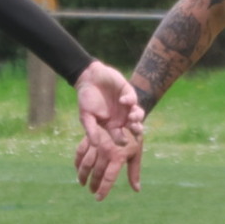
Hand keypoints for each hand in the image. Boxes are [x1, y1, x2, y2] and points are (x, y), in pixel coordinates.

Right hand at [73, 60, 143, 199]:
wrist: (88, 78)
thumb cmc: (86, 99)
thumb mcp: (86, 116)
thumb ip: (91, 130)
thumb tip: (94, 145)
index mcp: (112, 126)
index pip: (120, 137)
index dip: (122, 141)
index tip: (123, 141)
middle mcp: (122, 118)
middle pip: (134, 128)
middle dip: (137, 130)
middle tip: (135, 129)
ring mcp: (127, 106)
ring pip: (138, 115)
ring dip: (137, 117)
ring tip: (132, 116)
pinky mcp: (129, 93)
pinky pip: (133, 99)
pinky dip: (130, 100)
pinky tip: (122, 100)